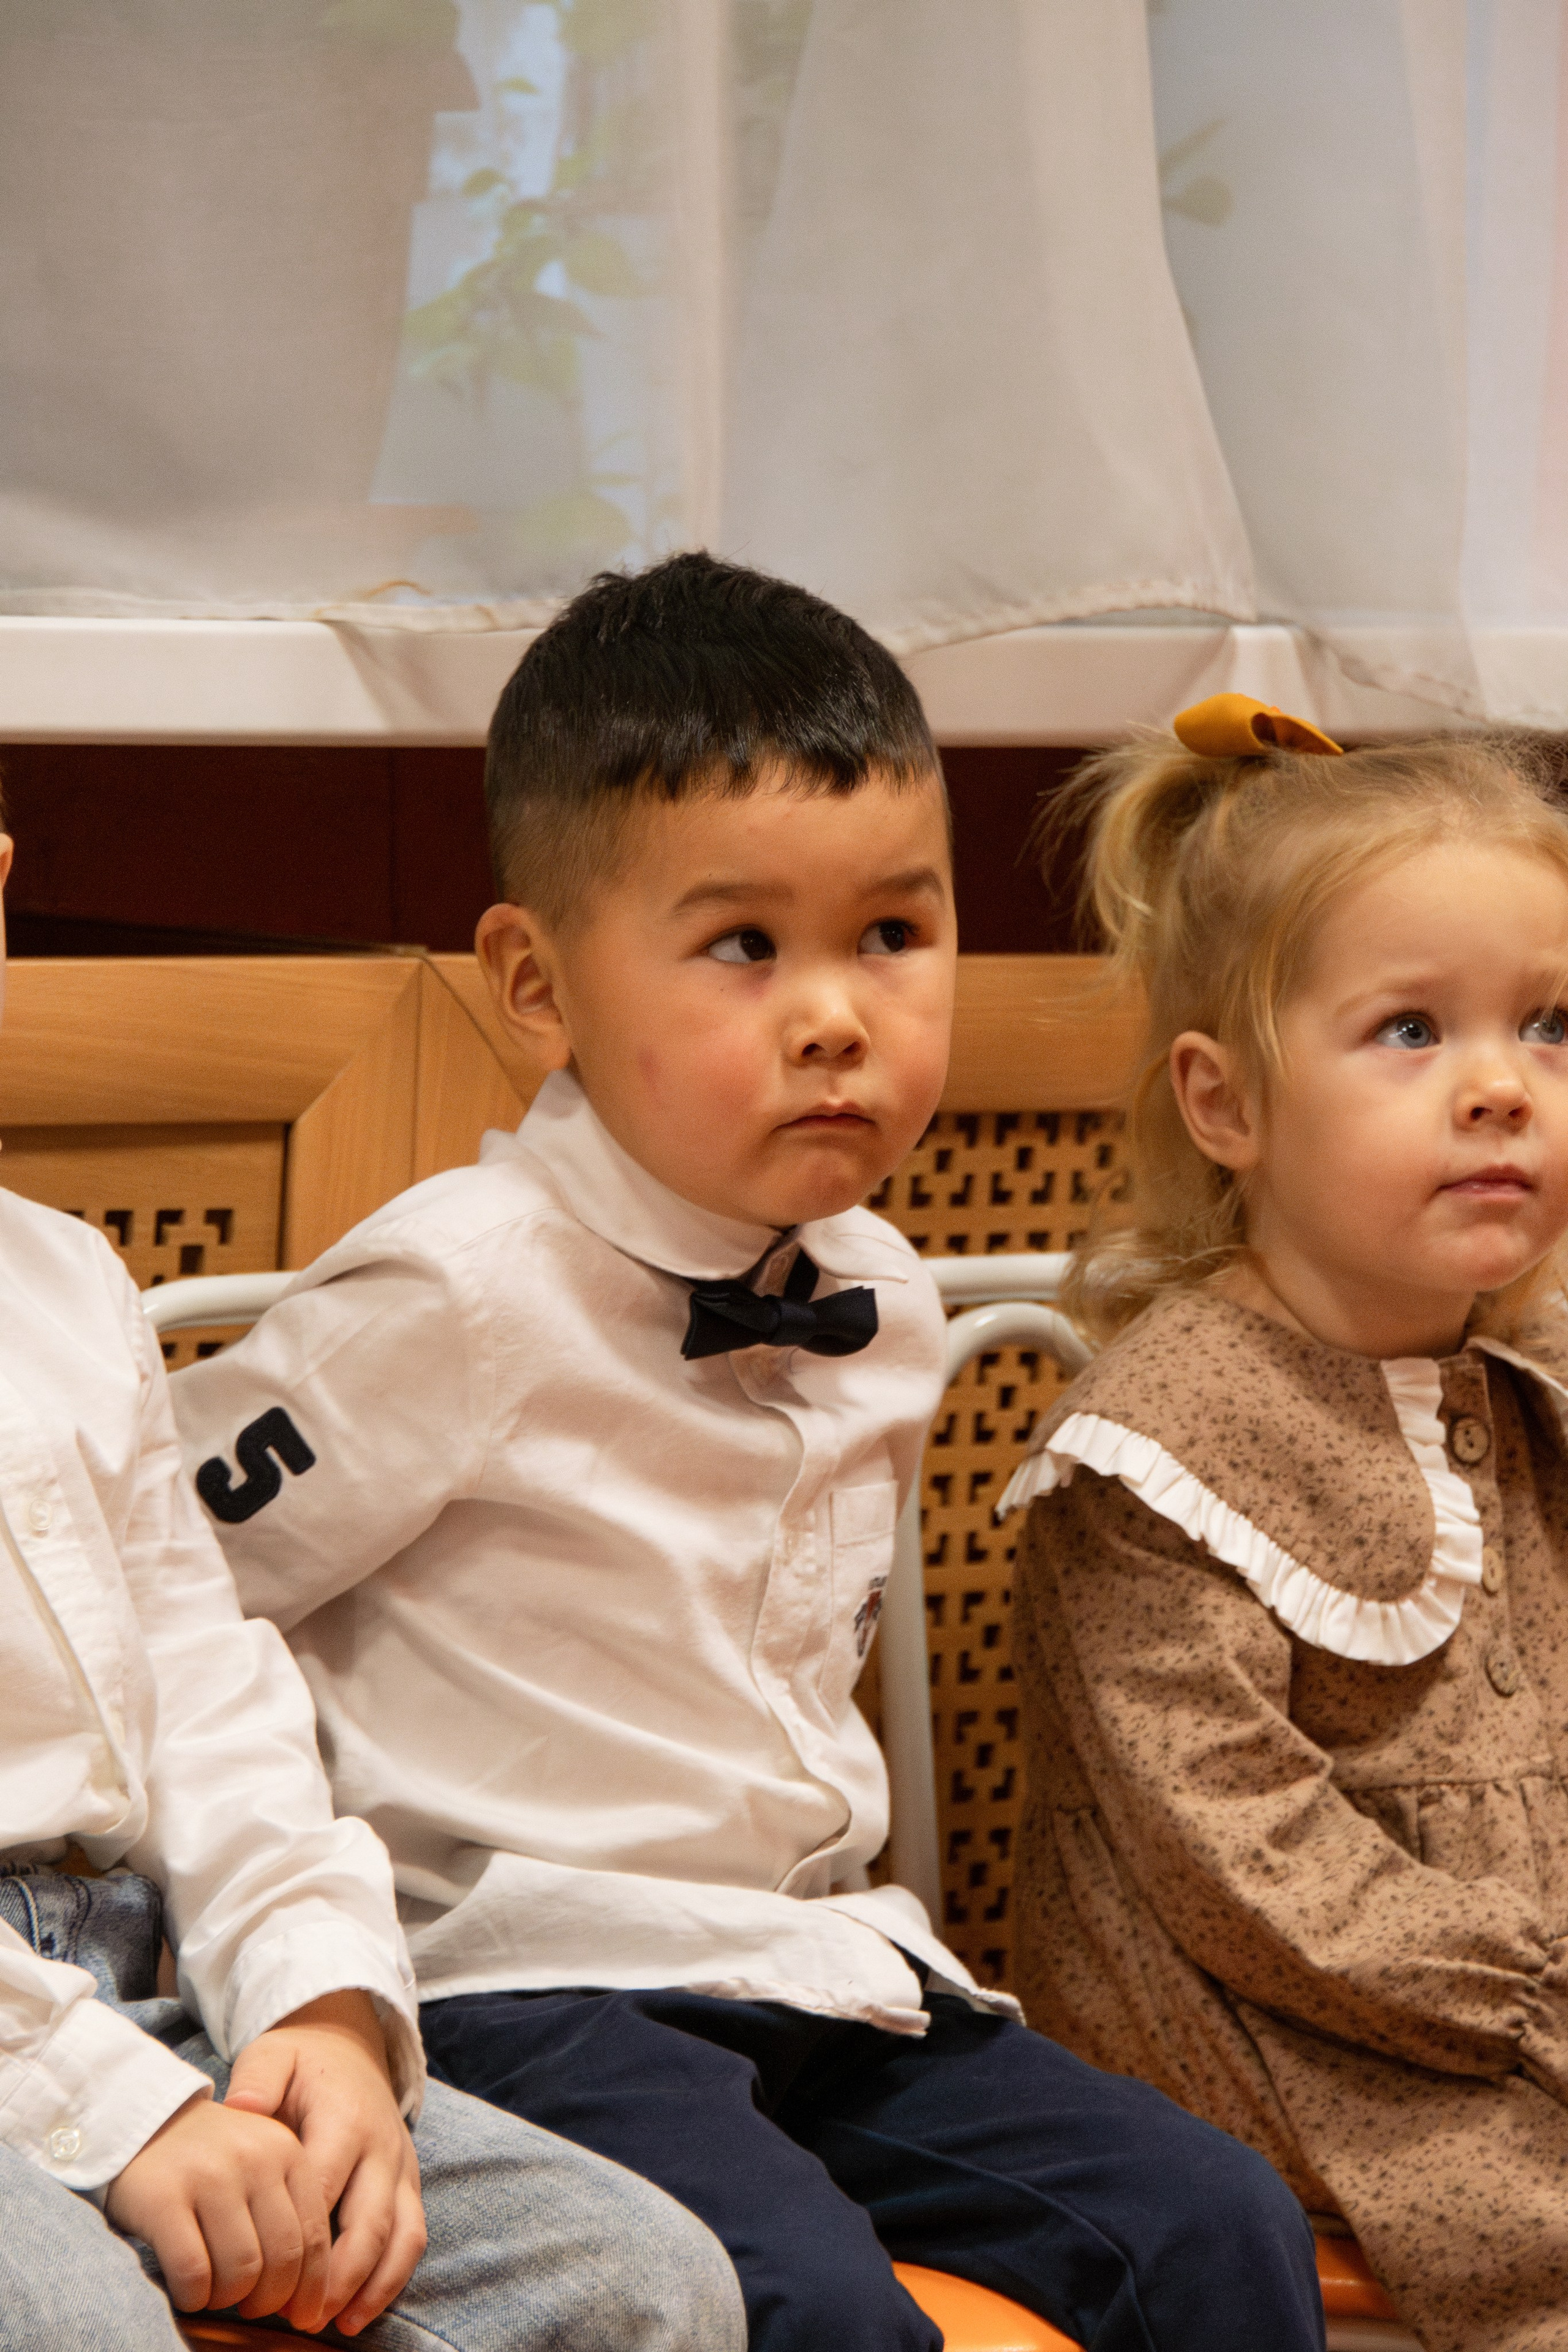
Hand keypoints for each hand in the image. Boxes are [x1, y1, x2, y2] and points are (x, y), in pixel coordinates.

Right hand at [105, 2091, 331, 2320]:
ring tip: (215, 2290)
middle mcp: (254, 2158)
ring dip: (228, 2297)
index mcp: (287, 2152)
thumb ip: (287, 2215)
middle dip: (269, 2299)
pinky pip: (193, 2272)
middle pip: (282, 2258)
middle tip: (250, 2305)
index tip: (302, 2317)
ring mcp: (209, 2175)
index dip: (311, 2287)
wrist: (143, 2124)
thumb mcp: (261, 2167)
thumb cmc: (209, 2160)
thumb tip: (309, 2300)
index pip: (314, 2236)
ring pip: (241, 2270)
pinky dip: (194, 2296)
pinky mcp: (163, 2198)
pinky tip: (189, 2290)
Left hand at [222, 1989, 425, 2335]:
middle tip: (298, 2317)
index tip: (264, 2272)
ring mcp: (401, 2168)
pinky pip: (412, 2237)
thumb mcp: (273, 2054)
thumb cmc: (301, 2061)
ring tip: (334, 2324)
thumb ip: (257, 2079)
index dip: (298, 2235)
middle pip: (368, 2221)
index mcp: (346, 2118)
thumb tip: (237, 2107)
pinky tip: (358, 2314)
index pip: (325, 2186)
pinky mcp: (409, 2184)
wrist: (349, 2046)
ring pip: (401, 2236)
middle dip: (338, 2276)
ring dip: (371, 2286)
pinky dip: (392, 2280)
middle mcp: (381, 2147)